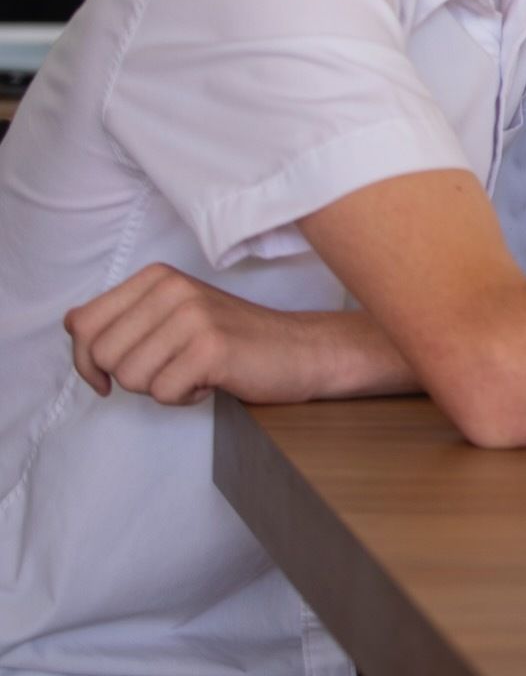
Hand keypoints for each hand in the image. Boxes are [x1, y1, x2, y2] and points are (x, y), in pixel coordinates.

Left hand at [64, 263, 329, 405]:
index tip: (108, 377)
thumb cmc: (232, 340)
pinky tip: (211, 380)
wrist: (301, 350)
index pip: (82, 324)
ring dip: (161, 388)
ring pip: (131, 378)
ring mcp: (193, 315)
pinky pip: (164, 393)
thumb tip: (74, 332)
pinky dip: (185, 398)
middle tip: (170, 369)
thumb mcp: (173, 315)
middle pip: (103, 356)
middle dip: (131, 377)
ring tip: (194, 372)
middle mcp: (172, 289)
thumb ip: (125, 318)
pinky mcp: (211, 347)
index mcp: (157, 277)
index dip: (86, 361)